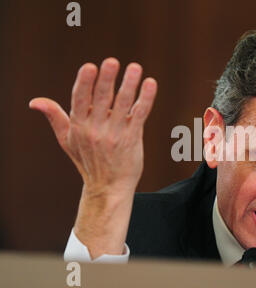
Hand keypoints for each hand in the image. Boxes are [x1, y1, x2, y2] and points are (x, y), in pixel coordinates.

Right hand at [30, 58, 157, 257]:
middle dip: (107, 80)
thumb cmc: (88, 161)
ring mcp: (115, 134)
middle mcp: (96, 130)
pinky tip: (150, 84)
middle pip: (102, 100)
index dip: (85, 83)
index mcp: (79, 126)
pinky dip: (146, 99)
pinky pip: (139, 115)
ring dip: (129, 86)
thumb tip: (35, 102)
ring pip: (123, 106)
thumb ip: (54, 118)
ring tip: (135, 68)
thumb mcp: (67, 141)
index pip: (80, 100)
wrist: (108, 187)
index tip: (90, 67)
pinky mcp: (132, 138)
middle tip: (112, 62)